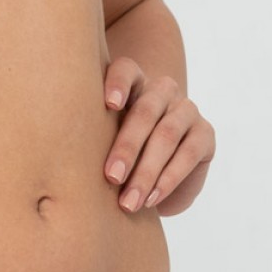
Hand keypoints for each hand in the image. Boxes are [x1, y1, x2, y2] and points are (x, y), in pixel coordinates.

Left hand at [102, 59, 214, 216]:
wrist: (158, 174)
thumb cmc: (120, 154)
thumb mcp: (105, 142)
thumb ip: (92, 136)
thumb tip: (65, 159)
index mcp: (133, 83)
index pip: (126, 70)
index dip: (117, 83)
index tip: (109, 104)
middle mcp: (161, 90)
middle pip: (145, 111)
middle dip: (127, 147)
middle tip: (111, 177)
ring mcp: (185, 109)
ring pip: (166, 134)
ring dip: (146, 171)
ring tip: (129, 201)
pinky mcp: (205, 133)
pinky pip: (188, 153)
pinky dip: (168, 179)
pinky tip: (152, 198)